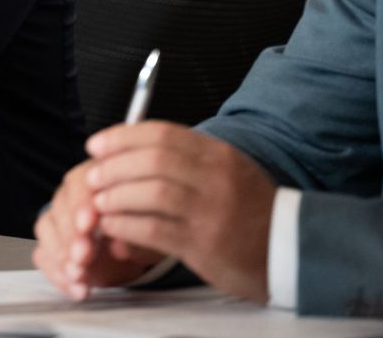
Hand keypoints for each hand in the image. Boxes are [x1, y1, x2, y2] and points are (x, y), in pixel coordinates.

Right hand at [34, 158, 165, 298]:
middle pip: (60, 206)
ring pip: (47, 228)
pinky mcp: (53, 243)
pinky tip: (78, 289)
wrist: (143, 244)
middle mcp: (74, 192)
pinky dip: (58, 275)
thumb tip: (118, 246)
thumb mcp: (154, 226)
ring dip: (61, 255)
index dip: (81, 204)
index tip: (88, 224)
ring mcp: (60, 216)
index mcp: (98, 177)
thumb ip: (137, 233)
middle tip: (82, 256)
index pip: (80, 184)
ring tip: (79, 275)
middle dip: (70, 235)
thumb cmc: (149, 224)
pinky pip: (43, 255)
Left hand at [84, 121, 275, 302]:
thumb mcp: (225, 171)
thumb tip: (129, 150)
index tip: (96, 144)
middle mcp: (216, 178)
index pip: (162, 134)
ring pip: (152, 192)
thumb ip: (184, 159)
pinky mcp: (204, 245)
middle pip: (153, 159)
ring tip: (98, 202)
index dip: (122, 137)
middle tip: (92, 175)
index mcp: (218, 154)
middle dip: (114, 166)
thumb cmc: (248, 210)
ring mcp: (211, 211)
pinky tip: (112, 227)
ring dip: (116, 195)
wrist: (289, 249)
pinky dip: (126, 225)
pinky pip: (155, 229)